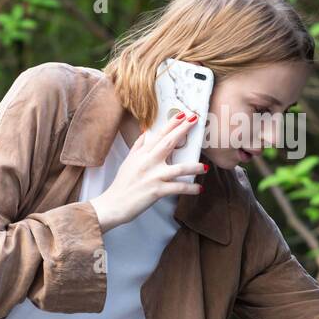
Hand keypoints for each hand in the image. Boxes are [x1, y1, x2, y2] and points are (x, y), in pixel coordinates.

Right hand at [89, 111, 205, 231]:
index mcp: (142, 154)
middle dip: (183, 131)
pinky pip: (178, 188)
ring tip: (205, 167)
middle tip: (195, 120)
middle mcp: (148, 162)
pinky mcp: (157, 190)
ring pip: (179, 168)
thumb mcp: (129, 161)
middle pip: (168, 143)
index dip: (171, 124)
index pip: (159, 135)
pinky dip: (190, 188)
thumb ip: (138, 146)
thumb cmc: (122, 184)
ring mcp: (153, 176)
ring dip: (194, 167)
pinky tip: (199, 189)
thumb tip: (146, 133)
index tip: (182, 114)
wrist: (114, 204)